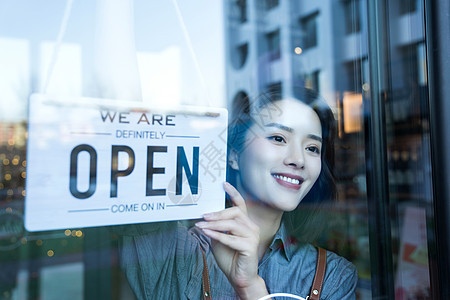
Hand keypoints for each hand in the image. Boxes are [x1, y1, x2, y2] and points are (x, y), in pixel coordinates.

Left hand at [195, 182, 268, 298]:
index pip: (241, 204)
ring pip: (232, 224)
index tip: (224, 184)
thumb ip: (215, 228)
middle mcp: (251, 227)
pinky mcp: (250, 247)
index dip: (233, 193)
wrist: (238, 277)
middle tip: (204, 215)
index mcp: (245, 223)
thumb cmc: (230, 258)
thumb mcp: (218, 239)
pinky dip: (217, 235)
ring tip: (202, 226)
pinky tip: (207, 233)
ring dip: (215, 225)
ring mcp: (252, 236)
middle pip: (236, 212)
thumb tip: (202, 218)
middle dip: (218, 213)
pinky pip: (231, 238)